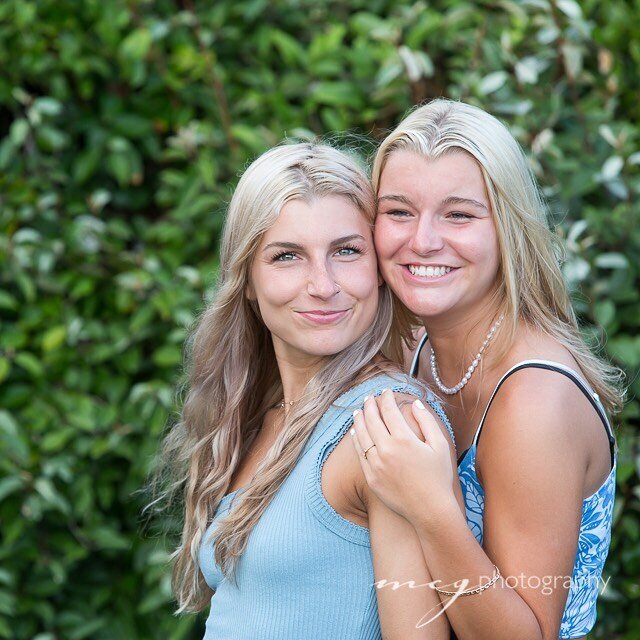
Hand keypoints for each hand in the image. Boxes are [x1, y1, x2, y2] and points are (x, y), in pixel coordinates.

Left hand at [350, 389, 455, 524]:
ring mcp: (376, 464)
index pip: (389, 411)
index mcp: (404, 439)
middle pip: (372, 419)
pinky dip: (356, 439)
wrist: (430, 510)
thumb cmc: (438, 476)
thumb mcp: (439, 445)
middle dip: (370, 405)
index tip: (386, 391)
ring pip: (361, 435)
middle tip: (369, 397)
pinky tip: (356, 431)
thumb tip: (414, 403)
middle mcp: (386, 450)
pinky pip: (360, 453)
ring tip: (358, 410)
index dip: (386, 398)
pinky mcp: (371, 477)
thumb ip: (426, 421)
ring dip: (359, 419)